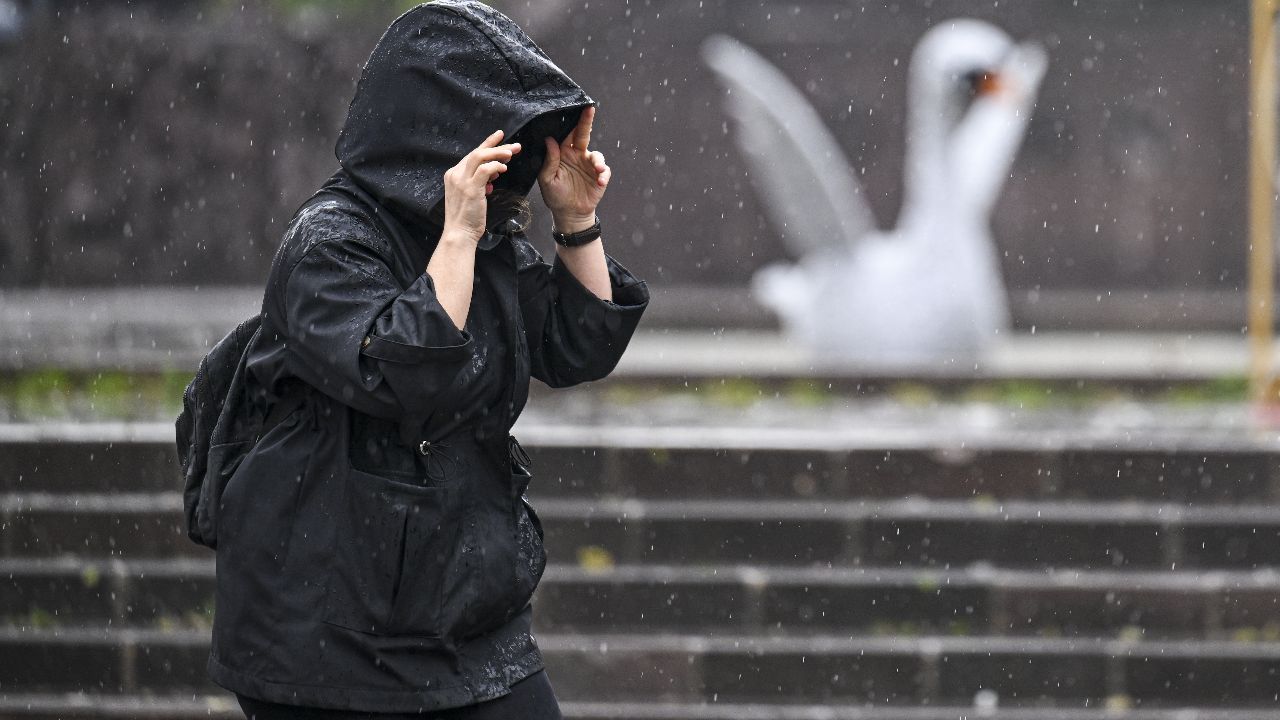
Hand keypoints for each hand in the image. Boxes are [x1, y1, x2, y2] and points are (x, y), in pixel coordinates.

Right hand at [442, 129, 521, 242]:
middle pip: (477, 152)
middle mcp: (455, 174)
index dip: (487, 145)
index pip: (472, 155)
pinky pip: (484, 170)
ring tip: (511, 154)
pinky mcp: (470, 188)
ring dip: (497, 153)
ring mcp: (461, 181)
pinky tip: (504, 169)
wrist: (459, 233)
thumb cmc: (467, 218)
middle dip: (496, 146)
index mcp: (453, 175)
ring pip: (480, 156)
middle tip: (514, 146)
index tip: (500, 138)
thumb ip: (480, 182)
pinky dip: (496, 166)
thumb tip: (493, 174)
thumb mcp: (471, 195)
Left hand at [539, 106, 610, 232]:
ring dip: (598, 160)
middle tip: (589, 109)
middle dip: (586, 121)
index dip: (570, 122)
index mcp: (563, 153)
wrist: (569, 214)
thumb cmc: (555, 196)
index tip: (572, 110)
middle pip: (583, 135)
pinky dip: (604, 175)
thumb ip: (549, 160)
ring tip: (597, 168)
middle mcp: (577, 156)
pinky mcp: (600, 176)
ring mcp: (589, 165)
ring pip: (596, 155)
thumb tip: (550, 140)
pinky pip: (604, 171)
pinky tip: (600, 181)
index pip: (567, 134)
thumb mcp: (547, 179)